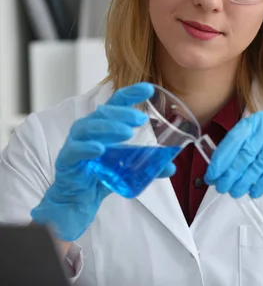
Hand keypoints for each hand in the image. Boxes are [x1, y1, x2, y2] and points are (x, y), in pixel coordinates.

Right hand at [30, 83, 175, 241]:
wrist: (79, 198)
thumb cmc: (101, 174)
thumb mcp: (128, 166)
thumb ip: (149, 165)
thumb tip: (171, 167)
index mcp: (104, 125)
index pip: (117, 102)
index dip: (131, 93)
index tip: (149, 88)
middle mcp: (89, 129)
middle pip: (104, 112)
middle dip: (123, 112)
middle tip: (142, 119)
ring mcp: (76, 142)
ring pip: (89, 127)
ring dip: (109, 128)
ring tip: (128, 133)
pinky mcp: (67, 159)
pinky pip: (75, 150)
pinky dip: (87, 148)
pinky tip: (100, 149)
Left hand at [204, 111, 262, 211]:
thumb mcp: (256, 149)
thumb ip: (238, 153)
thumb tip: (215, 169)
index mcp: (258, 120)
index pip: (235, 138)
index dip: (222, 157)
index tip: (212, 174)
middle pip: (247, 152)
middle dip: (231, 172)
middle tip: (222, 187)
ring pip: (260, 163)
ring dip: (245, 180)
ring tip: (235, 192)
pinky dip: (262, 183)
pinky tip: (254, 191)